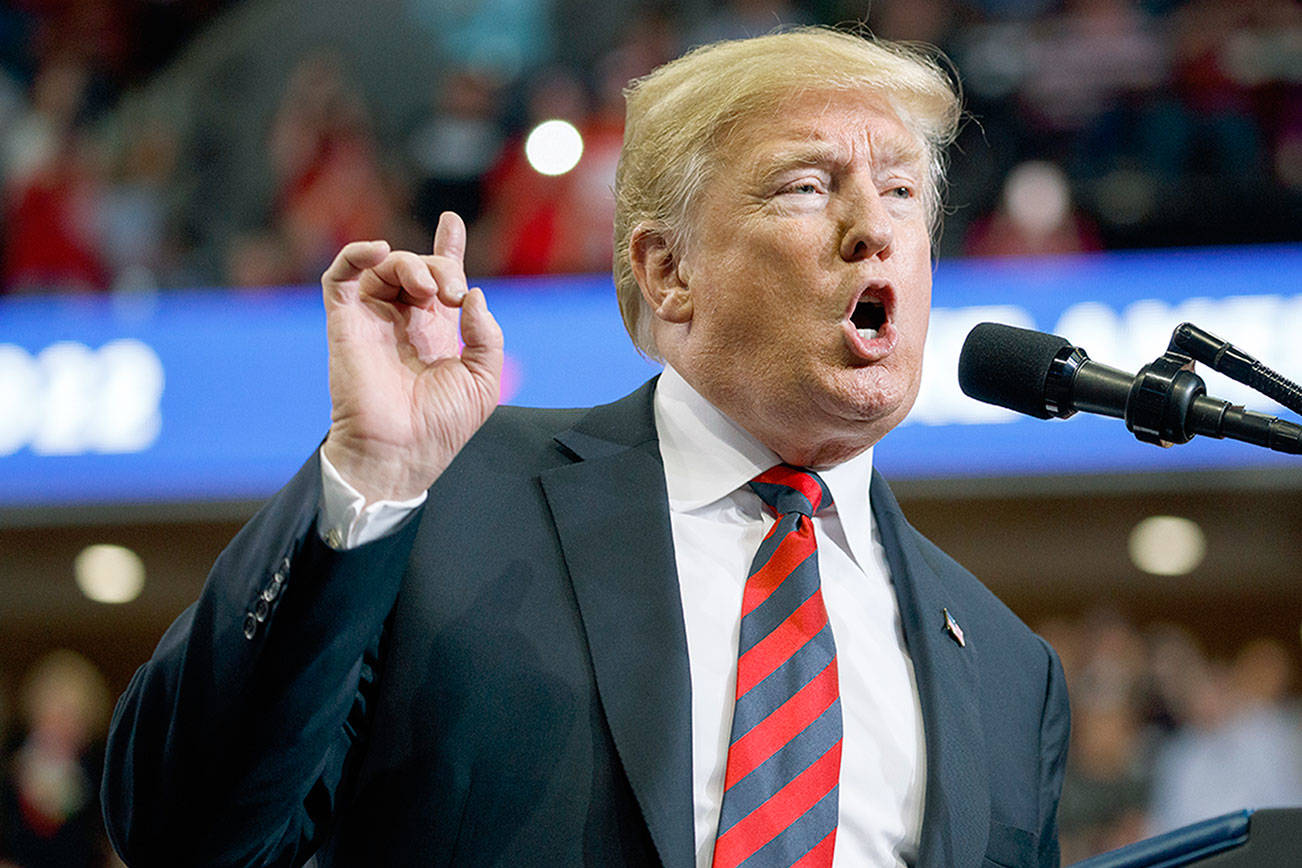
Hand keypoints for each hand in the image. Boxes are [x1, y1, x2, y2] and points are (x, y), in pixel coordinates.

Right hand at [320, 212, 502, 503]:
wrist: (402, 451)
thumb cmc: (442, 425)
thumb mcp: (484, 380)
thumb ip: (487, 336)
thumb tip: (472, 295)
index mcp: (435, 332)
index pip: (439, 280)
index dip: (447, 249)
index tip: (451, 224)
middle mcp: (403, 321)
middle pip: (419, 267)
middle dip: (442, 267)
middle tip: (452, 295)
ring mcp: (373, 319)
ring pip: (384, 265)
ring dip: (412, 264)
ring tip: (431, 291)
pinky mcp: (345, 323)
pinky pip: (340, 277)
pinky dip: (355, 254)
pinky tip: (378, 250)